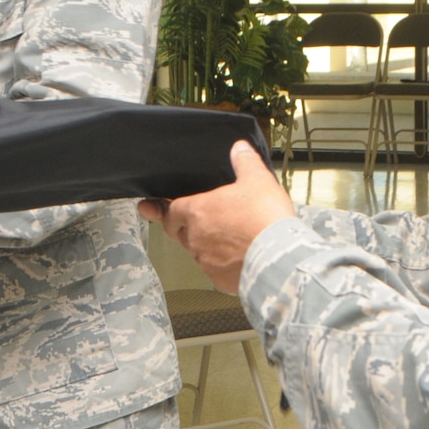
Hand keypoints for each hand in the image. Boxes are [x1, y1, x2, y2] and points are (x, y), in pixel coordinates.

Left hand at [140, 140, 295, 292]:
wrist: (278, 258)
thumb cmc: (265, 219)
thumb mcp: (257, 180)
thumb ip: (245, 162)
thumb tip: (238, 148)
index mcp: (197, 211)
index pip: (170, 210)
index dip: (164, 208)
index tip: (149, 207)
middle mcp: (195, 238)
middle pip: (179, 232)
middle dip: (182, 226)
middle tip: (189, 223)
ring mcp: (206, 261)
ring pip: (197, 251)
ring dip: (205, 245)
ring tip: (225, 238)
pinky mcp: (219, 279)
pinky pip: (214, 270)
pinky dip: (221, 264)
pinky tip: (237, 257)